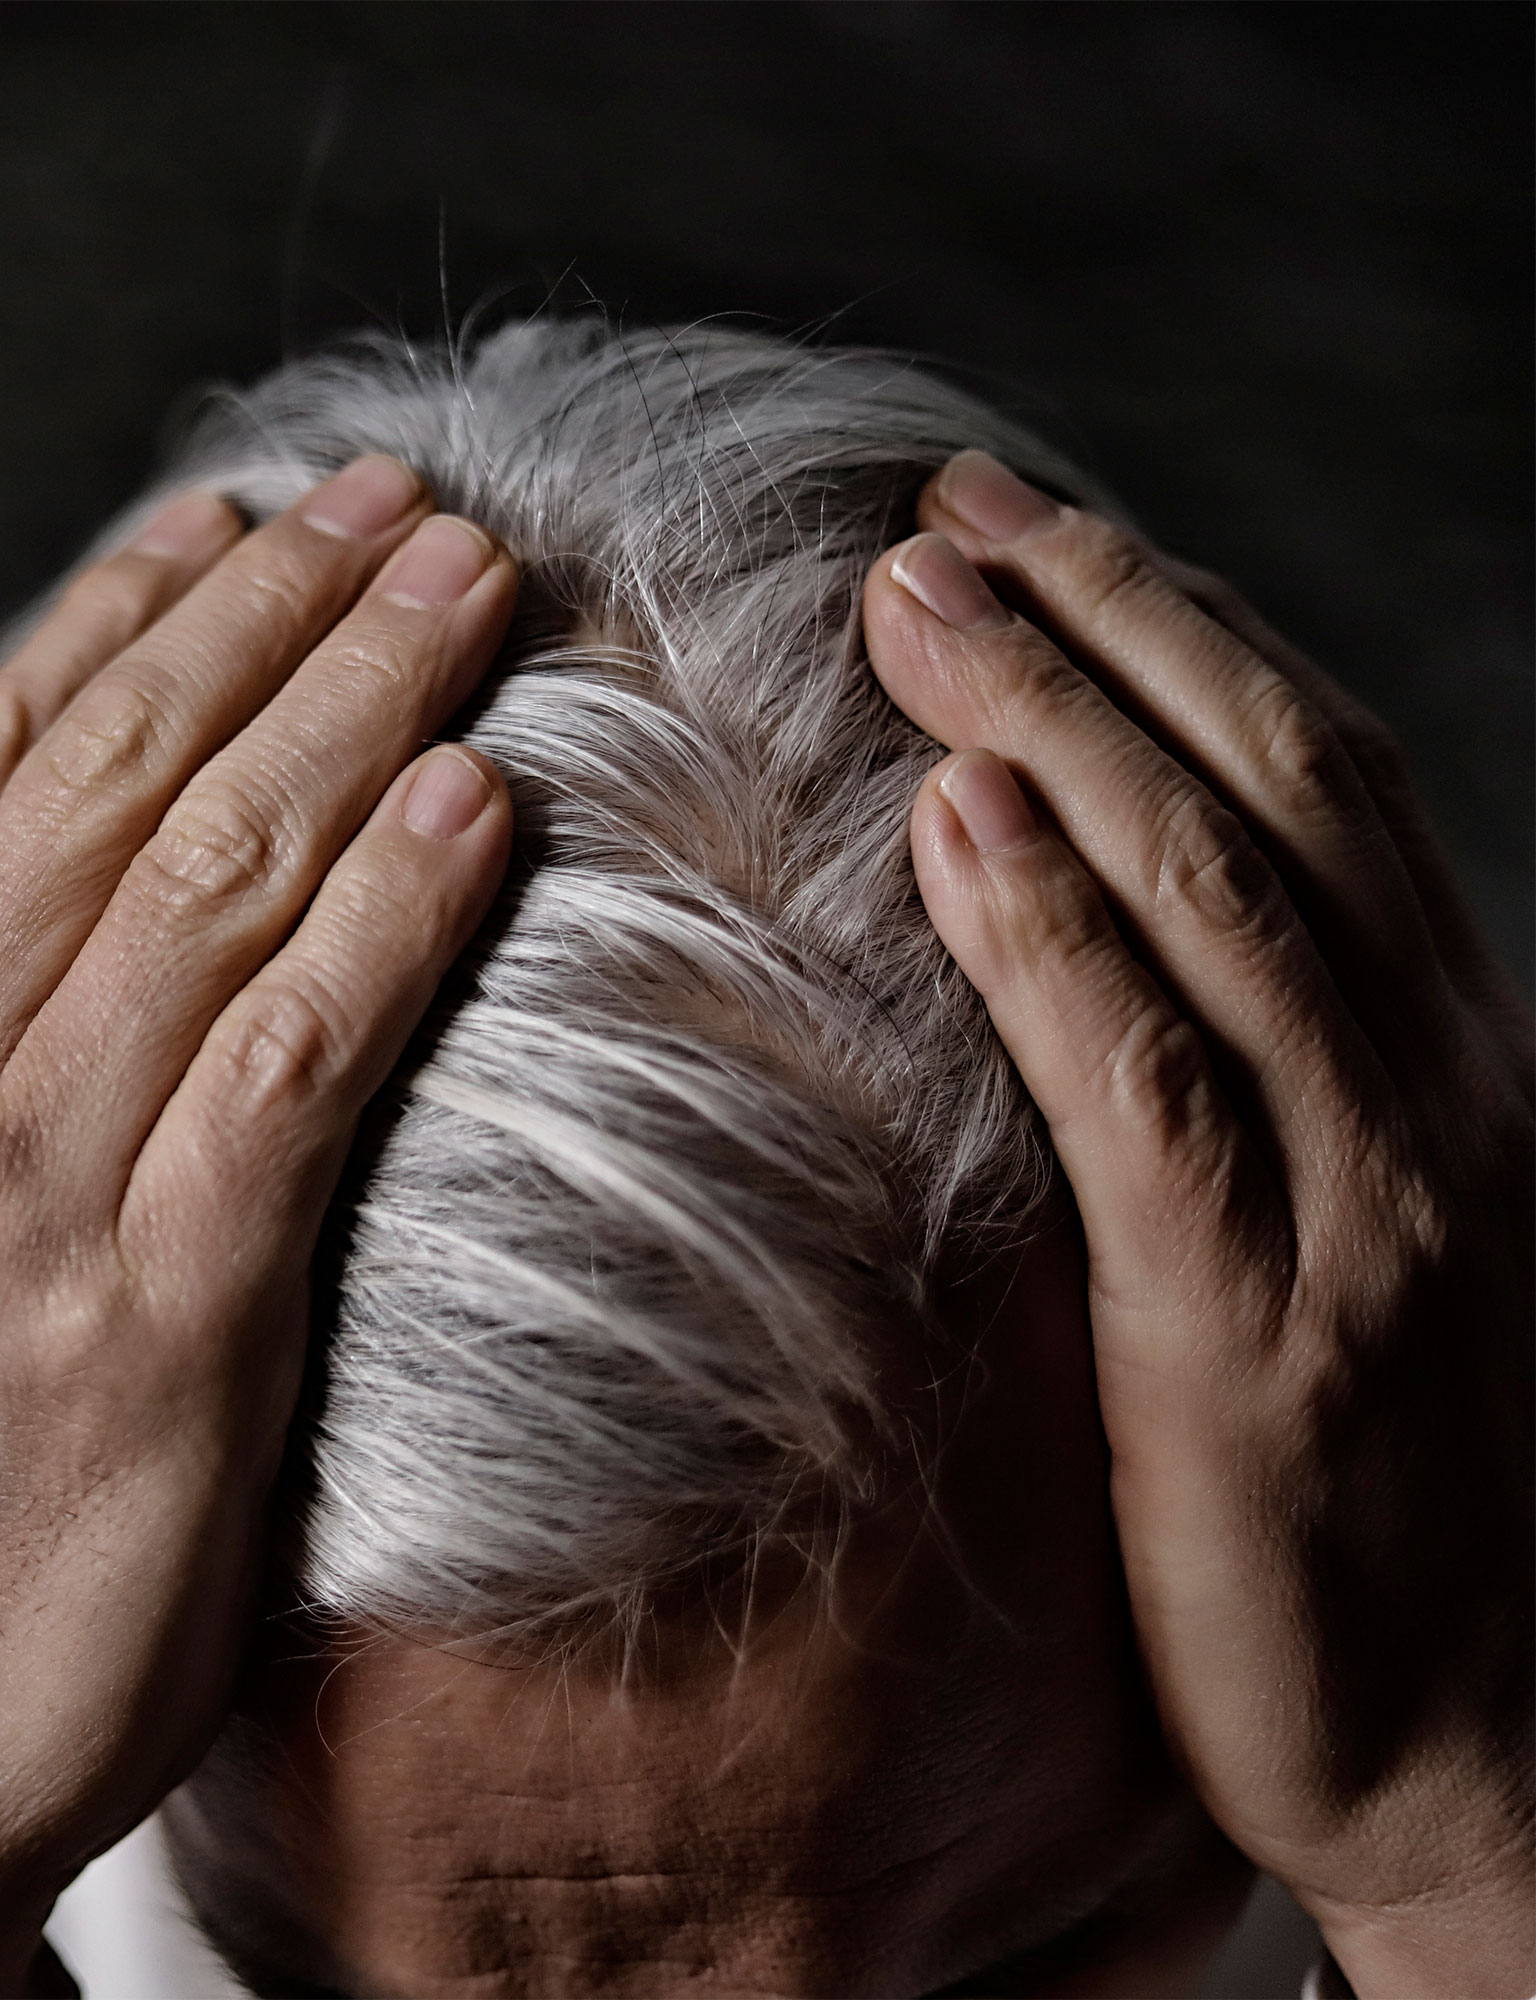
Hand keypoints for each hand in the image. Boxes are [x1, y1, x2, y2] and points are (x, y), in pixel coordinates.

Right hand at [0, 461, 519, 1995]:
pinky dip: (387, 915)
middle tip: (398, 500)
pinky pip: (292, 1058)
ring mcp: (31, 1184)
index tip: (239, 509)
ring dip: (357, 704)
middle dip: (274, 608)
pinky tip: (470, 809)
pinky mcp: (161, 1308)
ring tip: (466, 588)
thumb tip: (59, 858)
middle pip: (118, 770)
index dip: (132, 603)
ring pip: (211, 874)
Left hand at [864, 453, 1535, 1998]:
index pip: (1313, 774)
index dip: (1169, 621)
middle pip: (1269, 786)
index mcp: (1441, 1051)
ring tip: (916, 602)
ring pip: (1217, 901)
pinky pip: (1152, 1096)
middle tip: (937, 510)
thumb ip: (1242, 1064)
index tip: (1013, 516)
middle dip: (1101, 623)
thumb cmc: (1360, 1482)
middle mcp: (1431, 1090)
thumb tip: (1070, 907)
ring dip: (1060, 726)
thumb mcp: (1333, 1227)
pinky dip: (1057, 940)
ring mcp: (1367, 1206)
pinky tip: (959, 824)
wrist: (1479, 1745)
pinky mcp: (1261, 1337)